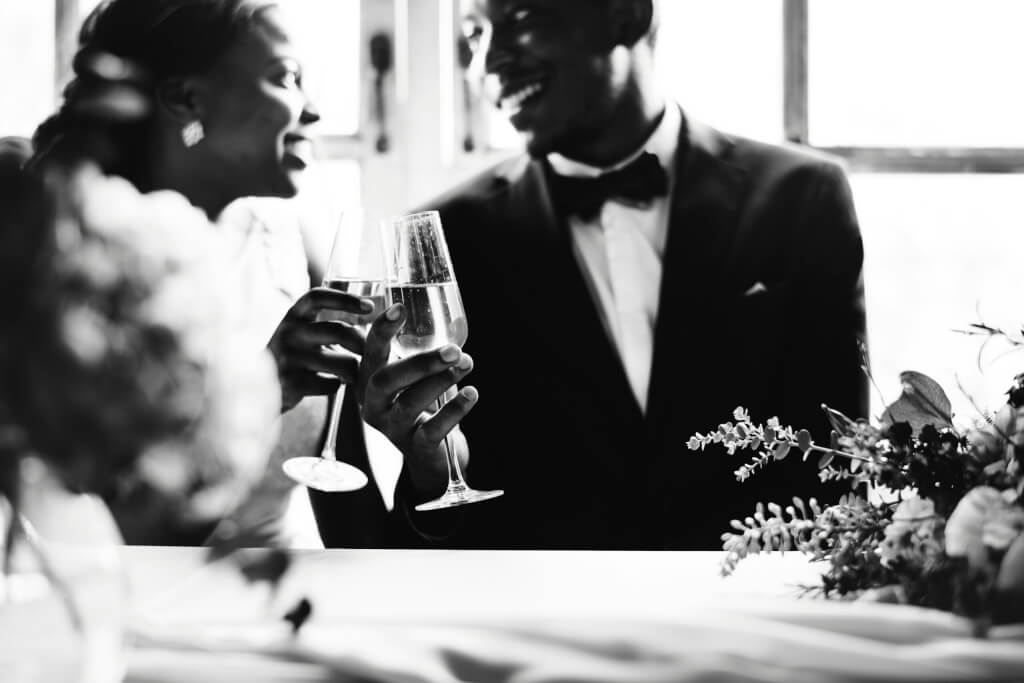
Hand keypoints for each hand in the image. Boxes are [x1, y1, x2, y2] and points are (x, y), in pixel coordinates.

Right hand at [267, 287, 374, 411]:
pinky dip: (337, 385)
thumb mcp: (302, 332)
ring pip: (342, 362)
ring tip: (353, 371)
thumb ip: (326, 323)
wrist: (260, 388)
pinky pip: (331, 383)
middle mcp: (288, 333)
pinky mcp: (291, 383)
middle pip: (337, 331)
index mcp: (294, 315)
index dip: (345, 298)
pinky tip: (333, 383)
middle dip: (361, 341)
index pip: (318, 297)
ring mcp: (288, 358)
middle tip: (371, 350)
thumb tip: (369, 318)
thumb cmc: (294, 355)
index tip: (369, 306)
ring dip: (354, 368)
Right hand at [358, 303, 477, 497]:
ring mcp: (392, 428)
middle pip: (385, 381)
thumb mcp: (412, 377)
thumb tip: (453, 319)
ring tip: (467, 363)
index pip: (370, 351)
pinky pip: (433, 430)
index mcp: (369, 379)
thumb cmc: (420, 403)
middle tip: (453, 350)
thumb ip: (420, 351)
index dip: (381, 330)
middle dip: (420, 363)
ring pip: (410, 404)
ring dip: (441, 381)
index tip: (399, 308)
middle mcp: (374, 404)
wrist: (428, 454)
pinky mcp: (416, 447)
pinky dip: (454, 410)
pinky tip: (472, 393)